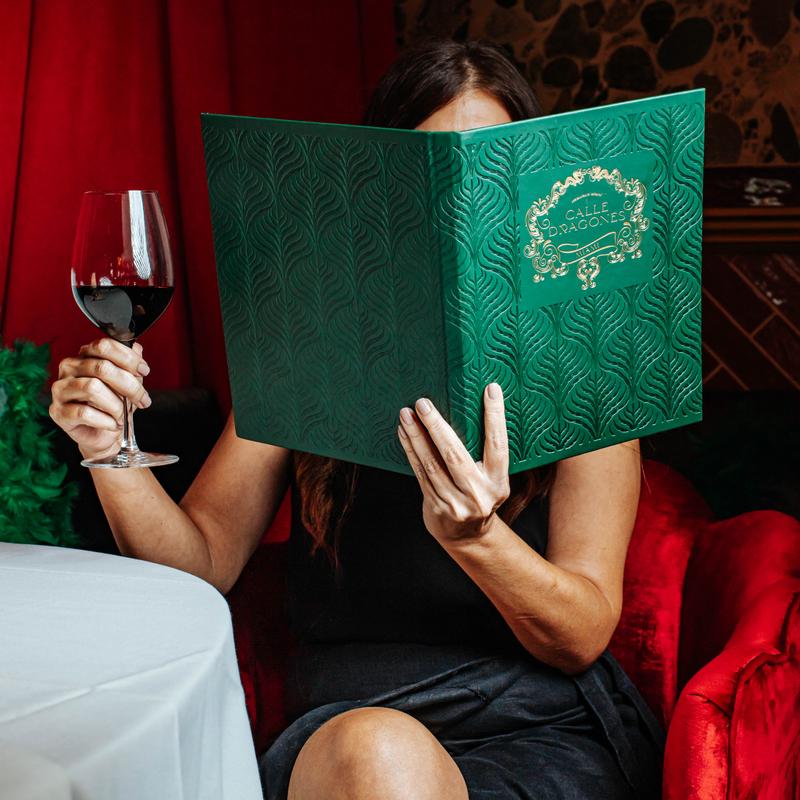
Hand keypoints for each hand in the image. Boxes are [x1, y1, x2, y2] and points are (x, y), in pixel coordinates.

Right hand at [49, 338, 151, 459]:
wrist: (103, 434)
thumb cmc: (114, 404)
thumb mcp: (127, 382)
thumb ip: (130, 364)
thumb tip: (137, 348)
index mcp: (84, 355)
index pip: (104, 346)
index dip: (128, 358)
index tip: (144, 371)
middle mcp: (69, 368)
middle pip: (102, 368)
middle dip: (129, 386)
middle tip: (142, 400)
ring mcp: (60, 389)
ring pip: (92, 388)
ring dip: (116, 405)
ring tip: (122, 415)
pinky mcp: (58, 411)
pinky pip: (84, 412)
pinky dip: (105, 420)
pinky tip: (112, 424)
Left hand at [396, 382, 509, 542]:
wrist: (468, 537)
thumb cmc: (479, 496)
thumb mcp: (492, 479)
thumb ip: (485, 454)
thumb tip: (473, 408)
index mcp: (498, 483)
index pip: (498, 445)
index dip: (495, 417)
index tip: (490, 389)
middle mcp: (478, 494)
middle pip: (455, 455)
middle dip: (436, 426)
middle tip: (423, 403)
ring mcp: (455, 502)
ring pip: (431, 464)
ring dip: (416, 436)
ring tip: (406, 414)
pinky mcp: (435, 505)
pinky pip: (420, 472)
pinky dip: (411, 450)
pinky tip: (404, 432)